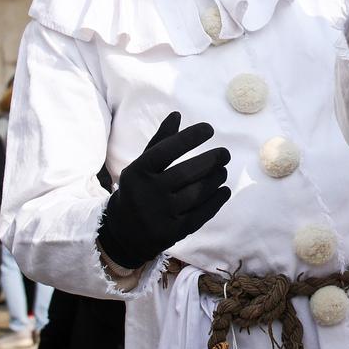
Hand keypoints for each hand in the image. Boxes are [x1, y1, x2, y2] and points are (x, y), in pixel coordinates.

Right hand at [96, 112, 230, 270]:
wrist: (122, 232)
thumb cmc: (138, 189)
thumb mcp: (142, 165)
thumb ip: (160, 141)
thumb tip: (177, 114)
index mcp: (138, 171)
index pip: (166, 150)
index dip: (189, 138)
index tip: (209, 129)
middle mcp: (148, 193)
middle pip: (186, 173)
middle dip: (211, 160)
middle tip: (225, 154)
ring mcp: (160, 215)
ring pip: (196, 194)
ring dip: (215, 180)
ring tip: (222, 171)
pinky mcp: (172, 233)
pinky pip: (200, 215)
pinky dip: (216, 201)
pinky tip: (224, 191)